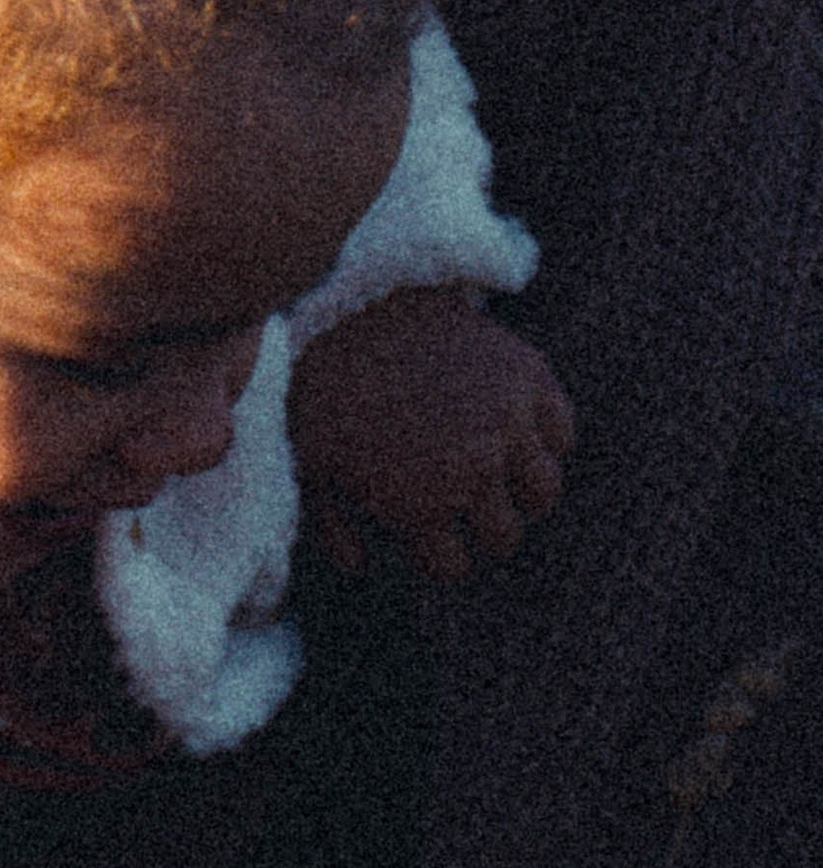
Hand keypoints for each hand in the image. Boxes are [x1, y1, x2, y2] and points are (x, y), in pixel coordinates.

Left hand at [289, 282, 575, 583]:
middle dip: (477, 533)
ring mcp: (507, 421)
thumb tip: (363, 566)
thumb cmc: (317, 386)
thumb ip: (332, 527)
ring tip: (495, 482)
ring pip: (542, 493)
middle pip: (502, 538)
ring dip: (518, 495)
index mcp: (417, 504)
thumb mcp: (307, 463)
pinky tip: (514, 434)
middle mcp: (473, 471)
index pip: (452, 567)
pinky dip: (544, 439)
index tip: (425, 538)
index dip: (434, 556)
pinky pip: (562, 431)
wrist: (342, 300)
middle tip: (460, 513)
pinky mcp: (527, 373)